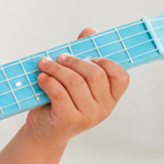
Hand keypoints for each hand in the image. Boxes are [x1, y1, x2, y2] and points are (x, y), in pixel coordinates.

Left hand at [26, 28, 129, 147]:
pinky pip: (60, 94)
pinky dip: (49, 82)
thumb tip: (89, 31)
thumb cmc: (61, 102)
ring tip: (44, 64)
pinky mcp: (69, 120)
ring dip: (56, 69)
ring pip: (75, 83)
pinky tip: (41, 78)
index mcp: (110, 97)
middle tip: (59, 57)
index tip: (91, 57)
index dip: (108, 63)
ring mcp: (88, 116)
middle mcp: (104, 108)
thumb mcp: (74, 79)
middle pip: (95, 75)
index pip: (121, 76)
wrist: (44, 131)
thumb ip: (83, 55)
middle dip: (74, 61)